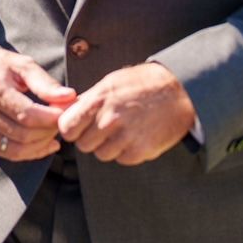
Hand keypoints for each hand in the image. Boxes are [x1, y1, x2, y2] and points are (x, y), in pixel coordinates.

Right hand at [0, 48, 76, 160]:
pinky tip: (45, 144)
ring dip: (42, 145)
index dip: (52, 118)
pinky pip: (8, 153)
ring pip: (18, 148)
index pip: (29, 115)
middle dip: (49, 131)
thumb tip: (70, 98)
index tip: (66, 112)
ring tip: (53, 133)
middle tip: (62, 122)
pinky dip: (30, 153)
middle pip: (24, 134)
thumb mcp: (21, 65)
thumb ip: (45, 82)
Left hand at [56, 62, 195, 165]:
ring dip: (108, 147)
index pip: (67, 127)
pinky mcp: (141, 151)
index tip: (78, 127)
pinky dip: (125, 152)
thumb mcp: (110, 83)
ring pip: (101, 154)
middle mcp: (110, 120)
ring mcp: (126, 137)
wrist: (179, 92)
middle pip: (83, 145)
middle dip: (90, 139)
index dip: (70, 129)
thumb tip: (63, 110)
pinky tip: (134, 137)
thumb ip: (87, 100)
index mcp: (98, 100)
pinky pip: (122, 159)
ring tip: (120, 132)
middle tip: (103, 129)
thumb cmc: (141, 84)